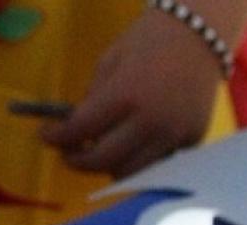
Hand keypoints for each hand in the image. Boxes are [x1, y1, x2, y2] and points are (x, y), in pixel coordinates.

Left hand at [41, 11, 225, 177]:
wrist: (201, 31)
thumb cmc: (149, 41)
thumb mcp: (109, 63)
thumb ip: (92, 100)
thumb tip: (74, 133)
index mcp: (125, 96)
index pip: (79, 131)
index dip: (56, 137)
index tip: (46, 136)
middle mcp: (150, 122)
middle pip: (102, 162)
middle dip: (77, 160)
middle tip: (68, 153)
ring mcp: (173, 134)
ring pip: (130, 172)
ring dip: (109, 166)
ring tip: (101, 151)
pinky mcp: (192, 140)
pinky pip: (157, 163)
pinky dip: (140, 158)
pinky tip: (133, 144)